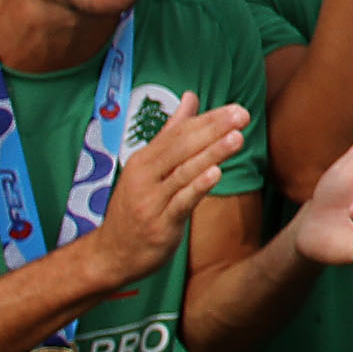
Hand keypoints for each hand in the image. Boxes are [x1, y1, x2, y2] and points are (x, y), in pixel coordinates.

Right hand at [92, 94, 248, 282]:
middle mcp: (144, 177)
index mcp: (143, 160)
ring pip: (183, 173)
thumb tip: (190, 97)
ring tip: (237, 138)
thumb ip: (172, 132)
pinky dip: (198, 187)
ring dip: (211, 154)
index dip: (208, 120)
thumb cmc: (137, 205)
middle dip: (213, 130)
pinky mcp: (159, 225)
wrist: (110, 254)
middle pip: (181, 148)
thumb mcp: (149, 167)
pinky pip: (180, 203)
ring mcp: (150, 201)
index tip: (236, 109)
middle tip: (241, 115)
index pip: (178, 133)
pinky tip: (217, 173)